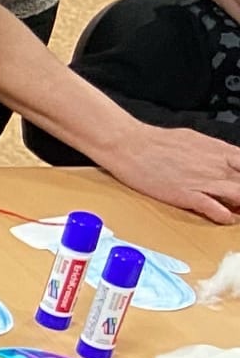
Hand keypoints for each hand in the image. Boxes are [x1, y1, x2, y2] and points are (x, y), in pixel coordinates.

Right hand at [99, 122, 239, 223]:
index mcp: (219, 150)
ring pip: (239, 196)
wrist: (129, 144)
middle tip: (238, 200)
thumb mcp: (193, 139)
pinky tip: (224, 218)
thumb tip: (226, 160)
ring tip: (237, 210)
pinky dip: (224, 217)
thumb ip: (214, 152)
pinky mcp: (187, 195)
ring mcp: (203, 181)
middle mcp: (216, 166)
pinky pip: (215, 210)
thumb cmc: (155, 142)